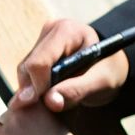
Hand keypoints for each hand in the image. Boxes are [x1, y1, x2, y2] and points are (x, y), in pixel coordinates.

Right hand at [14, 18, 128, 111]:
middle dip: (35, 90)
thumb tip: (49, 102)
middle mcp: (50, 30)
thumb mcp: (100, 82)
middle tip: (53, 104)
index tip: (44, 105)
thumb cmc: (109, 70)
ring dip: (34, 90)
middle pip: (28, 67)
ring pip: (24, 71)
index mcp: (66, 31)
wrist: (110, 64)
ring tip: (55, 97)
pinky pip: (27, 73)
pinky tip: (50, 93)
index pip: (39, 62)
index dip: (37, 87)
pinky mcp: (37, 49)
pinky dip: (34, 87)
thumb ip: (76, 91)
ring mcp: (42, 39)